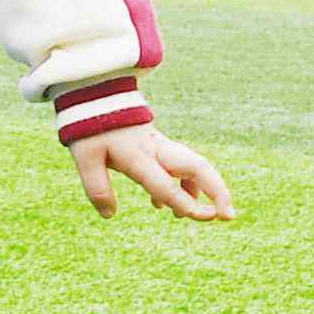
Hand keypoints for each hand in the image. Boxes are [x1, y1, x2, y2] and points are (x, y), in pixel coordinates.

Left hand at [70, 124, 234, 222]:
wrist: (94, 96)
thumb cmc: (89, 129)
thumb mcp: (84, 158)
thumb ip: (97, 188)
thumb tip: (109, 215)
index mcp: (138, 155)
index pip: (166, 185)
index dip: (186, 203)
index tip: (204, 218)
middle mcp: (156, 150)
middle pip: (198, 167)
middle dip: (218, 191)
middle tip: (229, 216)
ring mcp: (161, 146)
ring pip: (195, 166)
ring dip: (207, 189)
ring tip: (208, 215)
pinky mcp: (159, 146)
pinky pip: (180, 166)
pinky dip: (183, 185)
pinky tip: (166, 205)